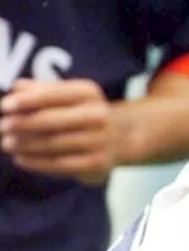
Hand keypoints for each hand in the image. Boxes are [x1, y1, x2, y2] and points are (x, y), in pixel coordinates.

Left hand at [0, 79, 116, 184]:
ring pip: (53, 143)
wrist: (116, 139)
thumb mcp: (64, 96)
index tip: (5, 106)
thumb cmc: (78, 114)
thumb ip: (40, 90)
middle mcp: (99, 115)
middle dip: (23, 123)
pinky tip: (20, 158)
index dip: (28, 100)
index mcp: (89, 93)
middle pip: (52, 120)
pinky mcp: (97, 163)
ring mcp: (101, 140)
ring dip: (25, 144)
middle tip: (3, 127)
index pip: (54, 94)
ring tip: (7, 144)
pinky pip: (59, 164)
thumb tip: (17, 87)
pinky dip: (35, 162)